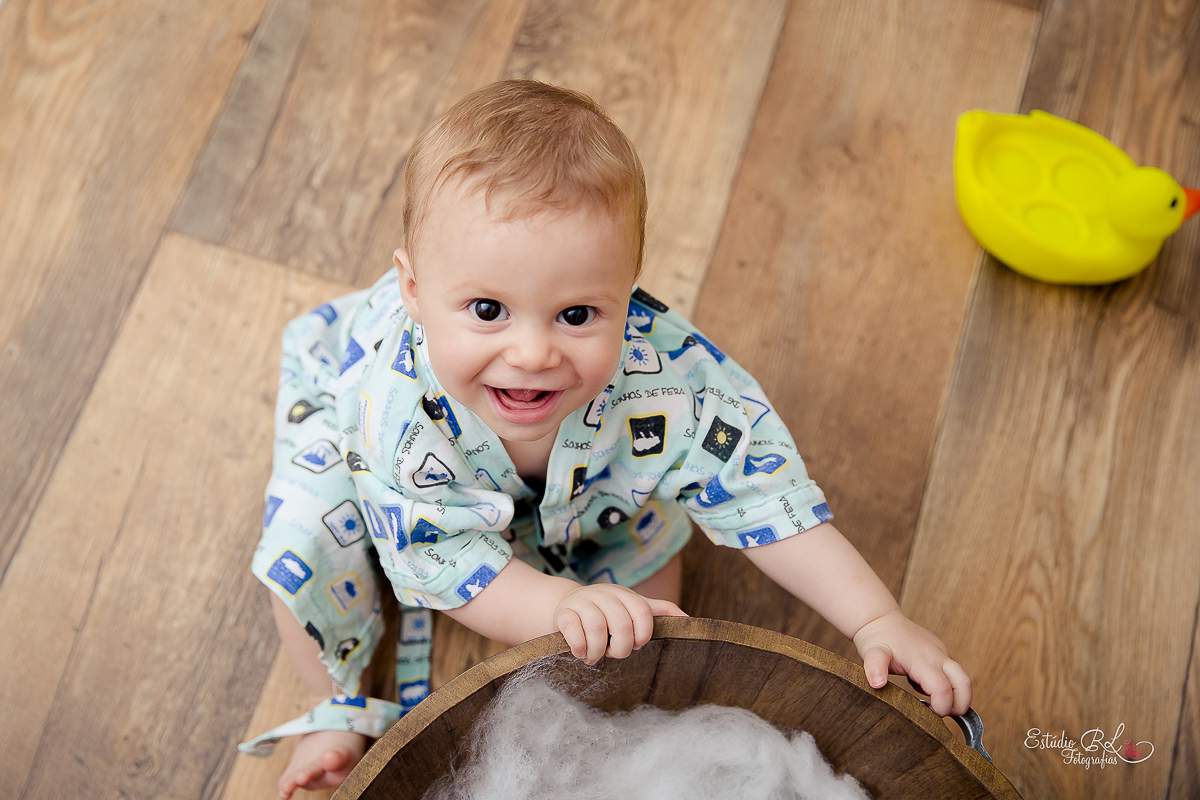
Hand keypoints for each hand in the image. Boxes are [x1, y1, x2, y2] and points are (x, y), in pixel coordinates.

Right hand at [554, 584, 686, 664]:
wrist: (567, 605)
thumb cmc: (607, 611)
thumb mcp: (633, 607)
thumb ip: (660, 611)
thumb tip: (690, 620)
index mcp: (625, 594)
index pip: (643, 613)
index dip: (643, 635)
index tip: (636, 645)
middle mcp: (604, 593)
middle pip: (621, 625)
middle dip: (620, 648)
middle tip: (614, 653)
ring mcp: (582, 601)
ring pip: (598, 630)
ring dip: (599, 652)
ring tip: (596, 657)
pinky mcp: (563, 613)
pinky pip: (575, 633)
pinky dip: (580, 648)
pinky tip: (581, 652)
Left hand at [852, 610, 971, 716]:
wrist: (881, 619)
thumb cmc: (877, 638)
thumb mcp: (871, 653)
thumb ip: (874, 668)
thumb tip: (877, 684)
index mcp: (923, 659)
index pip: (944, 690)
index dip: (940, 708)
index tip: (927, 714)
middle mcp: (938, 655)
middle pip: (965, 685)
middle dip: (960, 705)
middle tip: (939, 714)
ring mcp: (942, 653)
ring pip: (962, 679)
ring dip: (954, 696)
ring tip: (929, 701)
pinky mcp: (942, 653)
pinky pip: (953, 674)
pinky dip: (947, 687)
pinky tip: (923, 686)